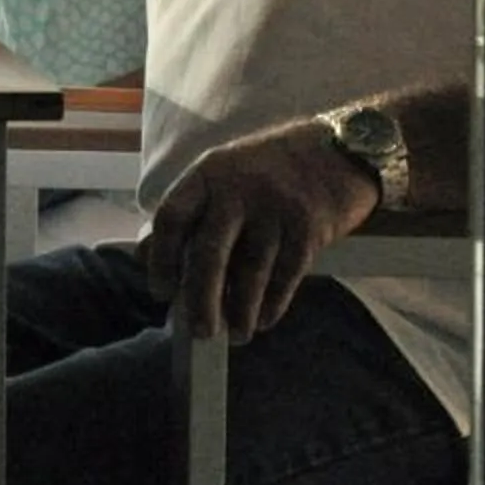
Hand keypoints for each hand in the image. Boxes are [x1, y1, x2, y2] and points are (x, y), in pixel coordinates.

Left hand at [141, 118, 378, 342]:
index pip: (172, 217)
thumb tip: (145, 255)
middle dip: (201, 300)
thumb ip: (188, 211)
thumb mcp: (222, 173)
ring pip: (250, 273)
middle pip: (209, 254)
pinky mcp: (308, 229)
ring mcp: (275, 209)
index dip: (160, 258)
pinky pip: (285, 277)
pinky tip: (265, 320)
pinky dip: (273, 305)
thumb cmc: (270, 167)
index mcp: (208, 173)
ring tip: (237, 334)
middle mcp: (238, 190)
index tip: (161, 291)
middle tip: (202, 332)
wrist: (339, 149)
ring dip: (241, 312)